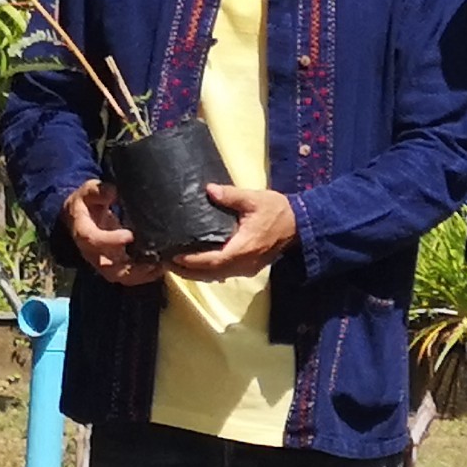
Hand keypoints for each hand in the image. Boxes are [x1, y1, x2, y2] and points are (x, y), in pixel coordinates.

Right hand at [64, 180, 161, 286]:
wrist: (80, 217)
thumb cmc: (87, 202)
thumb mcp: (89, 191)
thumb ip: (100, 191)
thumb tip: (114, 191)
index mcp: (82, 231)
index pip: (92, 240)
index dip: (110, 240)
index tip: (129, 235)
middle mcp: (91, 251)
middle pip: (107, 265)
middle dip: (130, 265)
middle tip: (153, 258)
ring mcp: (102, 261)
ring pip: (119, 275)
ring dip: (140, 274)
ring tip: (160, 265)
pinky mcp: (113, 266)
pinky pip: (127, 277)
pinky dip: (144, 276)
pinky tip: (160, 268)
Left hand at [168, 184, 297, 279]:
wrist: (300, 225)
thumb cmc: (277, 211)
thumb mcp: (254, 199)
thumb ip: (231, 196)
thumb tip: (209, 190)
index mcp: (243, 248)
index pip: (213, 260)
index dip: (192, 261)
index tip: (173, 256)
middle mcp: (244, 263)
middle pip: (210, 273)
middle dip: (187, 271)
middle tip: (166, 263)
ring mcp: (247, 268)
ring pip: (216, 276)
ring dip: (196, 273)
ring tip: (176, 266)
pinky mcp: (249, 268)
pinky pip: (224, 274)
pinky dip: (208, 272)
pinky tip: (197, 266)